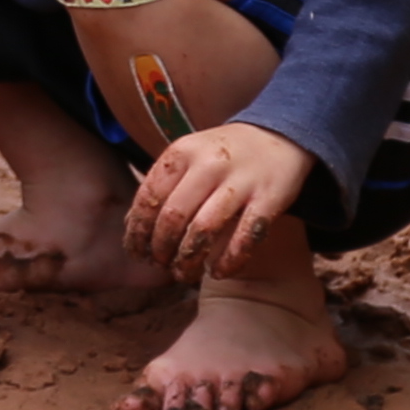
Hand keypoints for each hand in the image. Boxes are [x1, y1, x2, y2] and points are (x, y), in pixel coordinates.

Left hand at [128, 121, 312, 277]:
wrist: (279, 136)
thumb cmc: (222, 155)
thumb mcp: (187, 157)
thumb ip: (161, 186)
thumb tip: (130, 226)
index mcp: (181, 153)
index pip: (148, 198)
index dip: (138, 232)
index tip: (137, 254)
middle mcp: (208, 164)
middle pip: (173, 217)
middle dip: (162, 249)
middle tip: (162, 266)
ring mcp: (240, 181)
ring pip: (204, 229)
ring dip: (189, 259)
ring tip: (185, 274)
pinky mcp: (269, 197)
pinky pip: (245, 237)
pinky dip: (229, 260)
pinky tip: (219, 272)